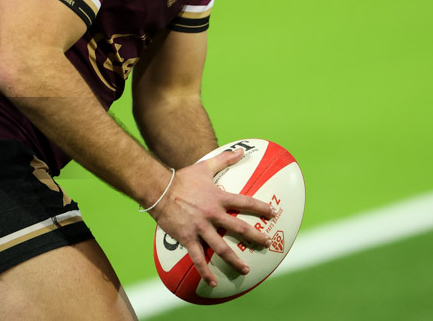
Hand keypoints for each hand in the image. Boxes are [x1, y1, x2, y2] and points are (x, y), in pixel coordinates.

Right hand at [149, 148, 280, 287]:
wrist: (159, 189)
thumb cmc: (182, 177)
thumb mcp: (205, 166)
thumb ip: (224, 159)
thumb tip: (241, 150)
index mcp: (218, 198)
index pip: (245, 203)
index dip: (260, 208)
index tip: (273, 213)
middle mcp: (212, 214)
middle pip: (238, 228)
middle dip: (255, 236)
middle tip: (267, 243)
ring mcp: (200, 228)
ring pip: (221, 247)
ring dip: (235, 259)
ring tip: (246, 269)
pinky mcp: (187, 238)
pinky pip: (198, 258)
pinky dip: (206, 272)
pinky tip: (214, 282)